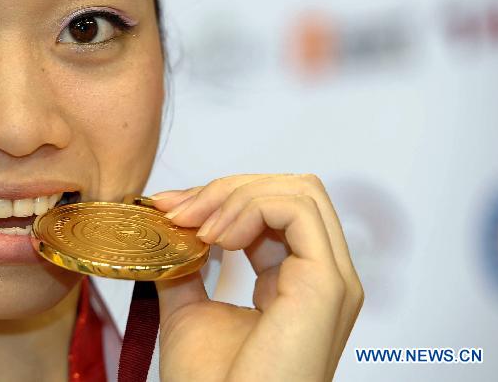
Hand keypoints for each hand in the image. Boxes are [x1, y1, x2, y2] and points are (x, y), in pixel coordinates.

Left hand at [150, 174, 363, 381]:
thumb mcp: (188, 310)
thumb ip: (186, 268)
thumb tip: (166, 229)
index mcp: (294, 282)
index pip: (271, 210)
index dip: (220, 198)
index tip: (168, 207)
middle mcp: (321, 276)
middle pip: (289, 189)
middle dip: (227, 188)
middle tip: (177, 209)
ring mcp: (331, 278)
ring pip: (299, 190)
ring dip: (235, 195)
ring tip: (196, 224)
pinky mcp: (327, 284)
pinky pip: (296, 209)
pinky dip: (249, 207)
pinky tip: (215, 237)